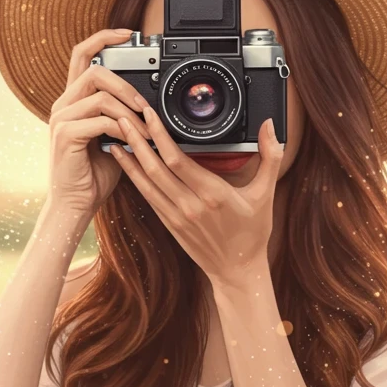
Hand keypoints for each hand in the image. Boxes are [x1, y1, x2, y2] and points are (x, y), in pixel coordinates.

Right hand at [45, 28, 153, 218]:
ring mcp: (61, 118)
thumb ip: (123, 117)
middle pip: (93, 69)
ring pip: (99, 94)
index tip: (127, 33)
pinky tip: (131, 140)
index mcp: (72, 101)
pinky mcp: (66, 135)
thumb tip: (147, 105)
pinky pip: (100, 119)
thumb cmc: (94, 174)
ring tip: (144, 128)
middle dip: (124, 83)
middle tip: (143, 103)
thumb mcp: (113, 138)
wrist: (76, 204)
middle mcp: (63, 105)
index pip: (82, 55)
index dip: (103, 38)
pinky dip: (122, 128)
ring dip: (128, 109)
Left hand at [110, 103, 283, 287]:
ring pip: (146, 183)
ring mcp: (177, 217)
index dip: (159, 135)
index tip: (149, 114)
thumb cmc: (252, 234)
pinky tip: (127, 164)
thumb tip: (269, 126)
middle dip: (137, 141)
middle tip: (123, 118)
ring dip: (129, 159)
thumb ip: (270, 157)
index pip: (177, 159)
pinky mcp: (169, 224)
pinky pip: (148, 197)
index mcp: (213, 194)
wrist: (238, 271)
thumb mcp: (266, 194)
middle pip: (155, 168)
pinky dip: (135, 178)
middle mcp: (190, 205)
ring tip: (116, 137)